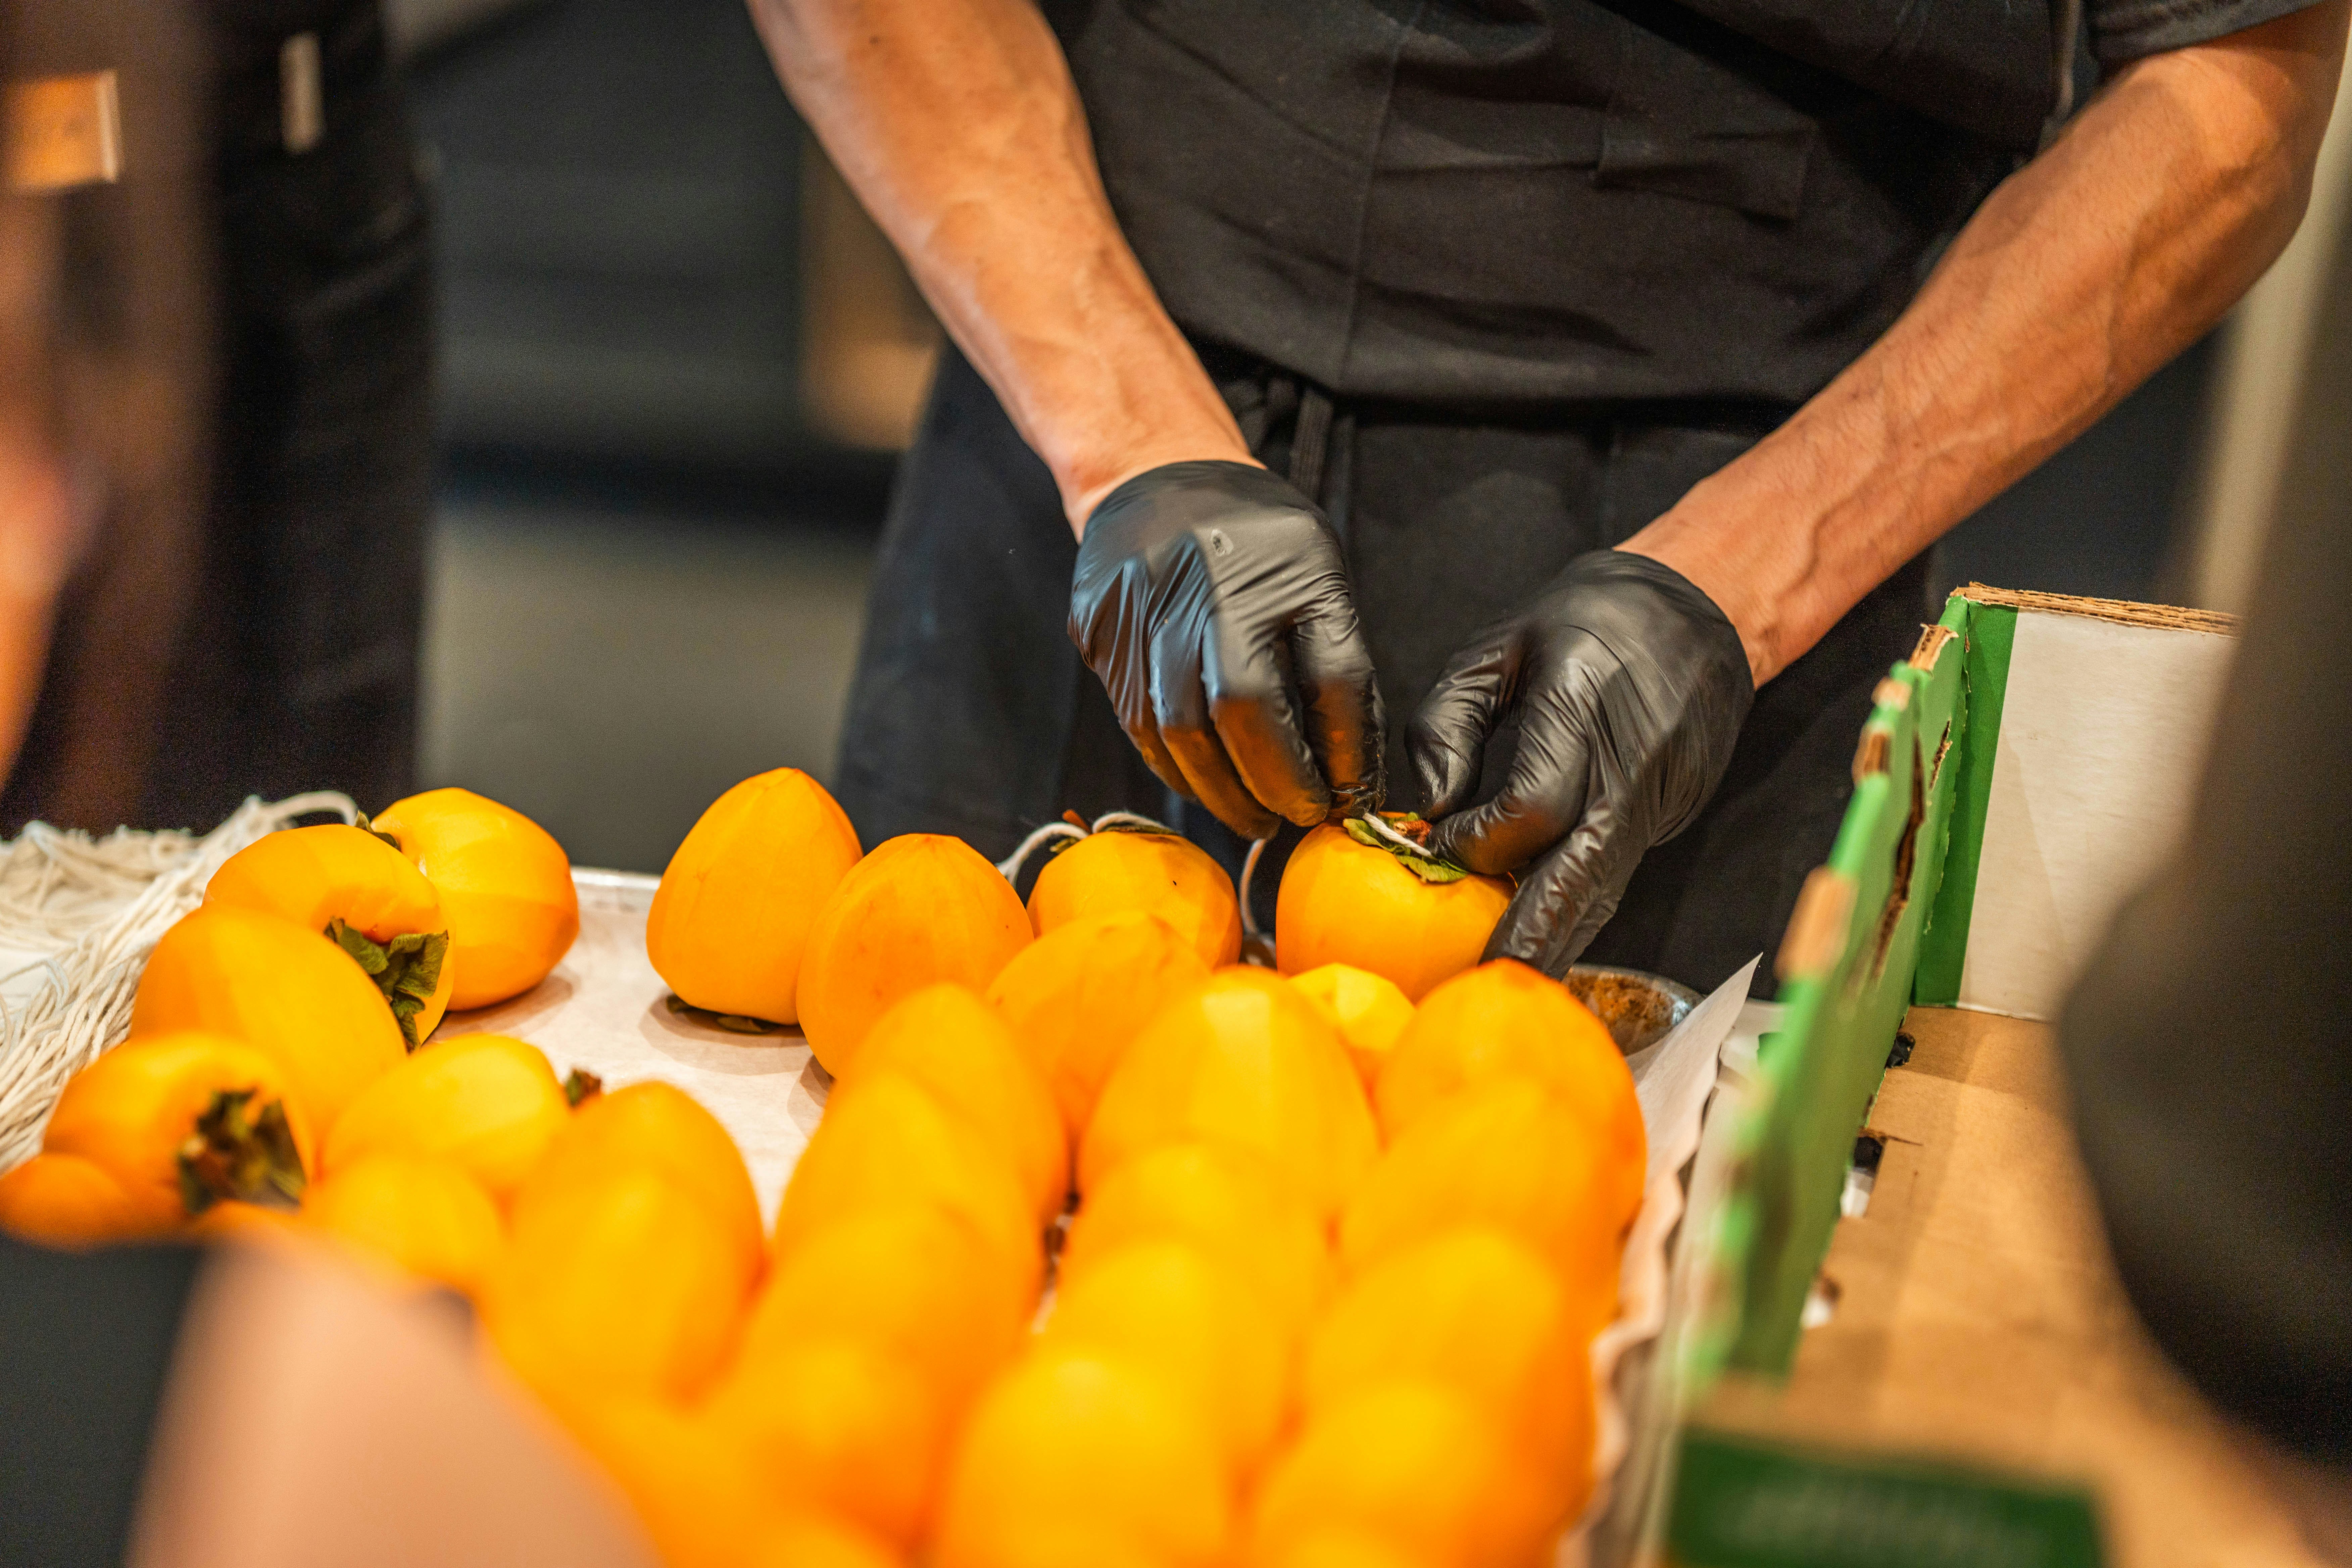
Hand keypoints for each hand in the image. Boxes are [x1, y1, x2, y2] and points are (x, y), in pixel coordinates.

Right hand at [1069, 460, 1382, 837]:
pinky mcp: (1100, 631)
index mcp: (1286, 563)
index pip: (1331, 676)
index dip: (1346, 750)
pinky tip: (1204, 784)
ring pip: (1178, 730)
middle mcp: (1210, 583)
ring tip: (1254, 817)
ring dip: (1221, 790)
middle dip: (1275, 782)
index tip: (1350, 796)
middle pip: (1243, 708)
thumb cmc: (1254, 539)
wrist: (1154, 476)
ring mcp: (1144, 607)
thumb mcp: (1317, 574)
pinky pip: (1136, 722)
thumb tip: (1350, 769)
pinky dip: (1176, 767)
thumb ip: (1335, 663)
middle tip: (1297, 820)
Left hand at [1410, 550, 1752, 974]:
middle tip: (1484, 980)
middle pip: (1580, 869)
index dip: (1479, 840)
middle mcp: (1629, 764)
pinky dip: (1577, 915)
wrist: (1700, 611)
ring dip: (1557, 939)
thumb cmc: (1587, 624)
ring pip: (1603, 888)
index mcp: (1584, 708)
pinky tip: (1542, 947)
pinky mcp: (1666, 816)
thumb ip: (1446, 721)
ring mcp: (1657, 798)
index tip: (1436, 842)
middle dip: (1532, 931)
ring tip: (1508, 984)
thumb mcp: (1497, 646)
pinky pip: (1614, 877)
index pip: (1532, 806)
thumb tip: (1428, 807)